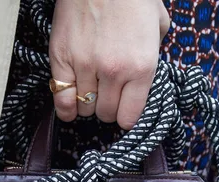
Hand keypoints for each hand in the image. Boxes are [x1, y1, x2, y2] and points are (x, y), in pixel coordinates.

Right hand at [49, 0, 169, 129]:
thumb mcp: (158, 27)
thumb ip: (153, 56)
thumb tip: (143, 77)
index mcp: (142, 67)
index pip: (130, 117)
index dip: (127, 116)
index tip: (125, 109)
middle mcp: (114, 71)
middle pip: (106, 113)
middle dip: (108, 108)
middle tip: (109, 95)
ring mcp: (85, 65)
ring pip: (84, 106)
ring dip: (87, 103)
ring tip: (91, 91)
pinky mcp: (61, 57)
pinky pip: (60, 96)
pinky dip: (65, 106)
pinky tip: (69, 107)